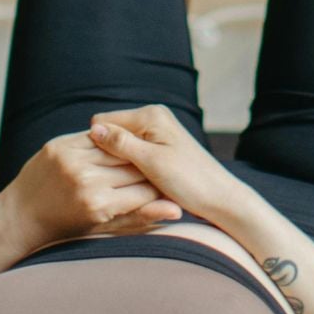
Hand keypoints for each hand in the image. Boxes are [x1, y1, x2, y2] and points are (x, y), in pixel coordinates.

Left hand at [0, 127, 184, 251]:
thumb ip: (140, 217)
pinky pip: (94, 139)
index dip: (161, 189)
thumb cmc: (67, 228)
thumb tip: (177, 211)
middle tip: (162, 170)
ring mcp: (70, 159)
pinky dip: (107, 143)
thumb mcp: (105, 227)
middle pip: (133, 167)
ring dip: (131, 153)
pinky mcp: (58, 145)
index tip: (172, 188)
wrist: (21, 216)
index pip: (145, 189)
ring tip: (143, 158)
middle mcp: (85, 180)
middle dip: (150, 170)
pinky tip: (118, 147)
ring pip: (116, 149)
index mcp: (99, 205)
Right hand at [87, 104, 244, 218]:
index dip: (99, 145)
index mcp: (150, 114)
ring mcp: (157, 132)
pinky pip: (134, 154)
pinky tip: (139, 182)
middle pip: (112, 132)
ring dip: (121, 163)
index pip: (103, 121)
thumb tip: (93, 129)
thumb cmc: (190, 181)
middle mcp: (153, 117)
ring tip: (131, 182)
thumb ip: (122, 144)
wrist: (220, 199)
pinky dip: (132, 168)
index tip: (105, 168)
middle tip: (119, 179)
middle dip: (110, 154)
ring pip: (121, 146)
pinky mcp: (161, 147)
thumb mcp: (151, 163)